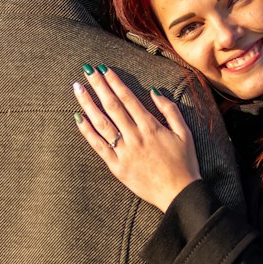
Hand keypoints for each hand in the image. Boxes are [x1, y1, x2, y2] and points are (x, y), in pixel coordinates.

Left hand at [73, 66, 201, 212]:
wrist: (179, 193)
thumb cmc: (185, 163)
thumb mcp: (184, 133)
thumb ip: (170, 110)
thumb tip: (154, 91)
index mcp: (151, 126)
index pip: (128, 98)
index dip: (115, 82)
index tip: (104, 69)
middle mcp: (135, 136)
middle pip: (112, 106)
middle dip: (99, 86)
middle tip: (87, 70)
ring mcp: (124, 152)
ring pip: (102, 123)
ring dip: (88, 104)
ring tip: (78, 88)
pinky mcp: (117, 167)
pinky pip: (99, 146)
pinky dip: (87, 132)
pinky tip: (78, 118)